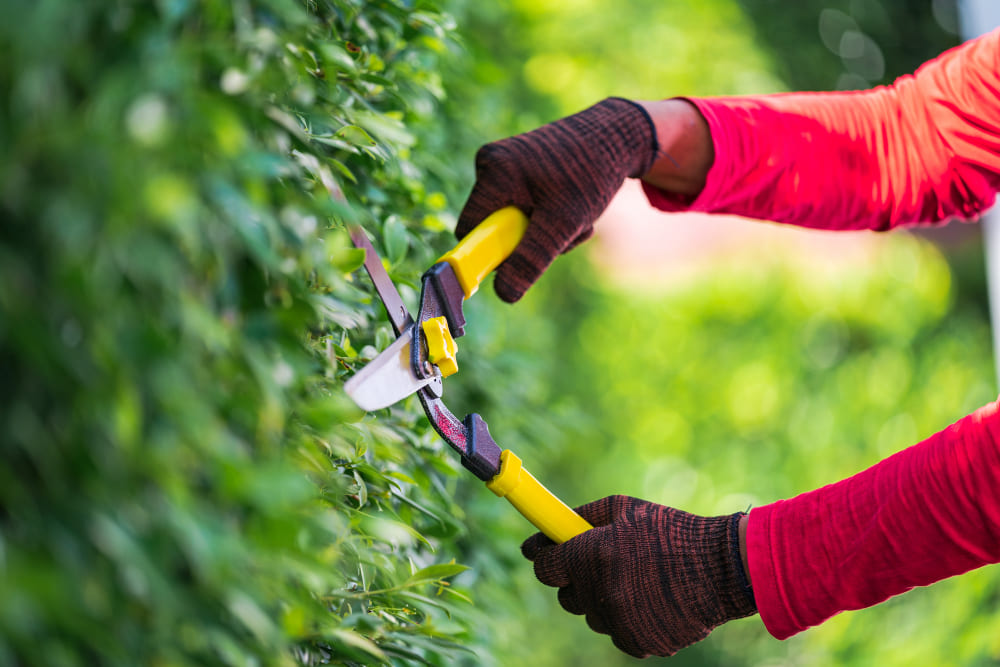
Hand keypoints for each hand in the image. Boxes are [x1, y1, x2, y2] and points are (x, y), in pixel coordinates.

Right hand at [456, 98, 656, 302]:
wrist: (617, 134)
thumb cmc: (591, 173)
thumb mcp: (563, 222)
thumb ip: (531, 258)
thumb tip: (504, 294)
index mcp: (494, 173)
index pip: (470, 231)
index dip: (493, 252)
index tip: (522, 260)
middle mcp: (491, 163)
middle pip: (494, 227)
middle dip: (530, 239)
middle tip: (566, 231)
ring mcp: (503, 163)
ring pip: (512, 219)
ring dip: (546, 229)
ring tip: (576, 212)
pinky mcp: (517, 166)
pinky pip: (523, 206)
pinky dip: (549, 214)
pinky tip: (572, 201)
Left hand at [521, 495, 755, 657]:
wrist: (722, 568)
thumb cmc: (672, 531)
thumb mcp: (625, 508)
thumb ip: (582, 516)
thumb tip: (550, 525)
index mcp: (592, 555)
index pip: (544, 567)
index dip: (544, 557)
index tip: (545, 552)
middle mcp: (600, 592)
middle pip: (566, 596)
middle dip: (576, 580)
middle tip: (598, 564)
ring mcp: (620, 622)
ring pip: (593, 616)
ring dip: (603, 600)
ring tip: (637, 579)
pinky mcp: (639, 643)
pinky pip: (618, 633)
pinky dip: (627, 620)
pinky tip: (650, 599)